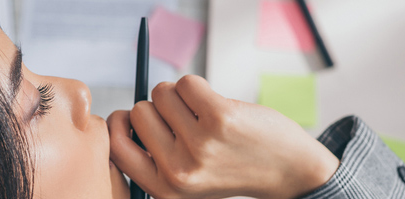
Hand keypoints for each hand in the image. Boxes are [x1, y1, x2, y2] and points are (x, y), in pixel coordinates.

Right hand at [107, 75, 339, 198]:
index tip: (131, 117)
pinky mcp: (219, 118)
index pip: (115, 147)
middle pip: (138, 112)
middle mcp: (178, 170)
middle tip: (185, 119)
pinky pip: (186, 82)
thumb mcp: (188, 179)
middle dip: (158, 107)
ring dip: (180, 94)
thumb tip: (125, 116)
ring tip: (203, 113)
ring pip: (161, 93)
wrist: (288, 170)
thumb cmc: (234, 166)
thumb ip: (156, 157)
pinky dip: (198, 86)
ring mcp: (199, 144)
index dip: (118, 124)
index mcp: (164, 187)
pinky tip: (217, 104)